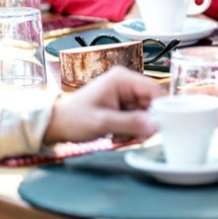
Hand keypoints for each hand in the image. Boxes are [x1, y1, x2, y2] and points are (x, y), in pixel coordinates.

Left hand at [44, 67, 162, 143]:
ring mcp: (124, 94)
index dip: (161, 108)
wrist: (56, 124)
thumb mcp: (103, 122)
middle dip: (145, 123)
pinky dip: (130, 129)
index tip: (160, 127)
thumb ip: (131, 123)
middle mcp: (126, 83)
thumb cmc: (74, 119)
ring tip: (119, 137)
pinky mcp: (121, 105)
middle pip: (151, 104)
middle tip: (135, 139)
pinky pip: (136, 118)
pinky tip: (116, 135)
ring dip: (136, 129)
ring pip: (145, 113)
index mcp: (122, 79)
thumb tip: (157, 125)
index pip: (154, 90)